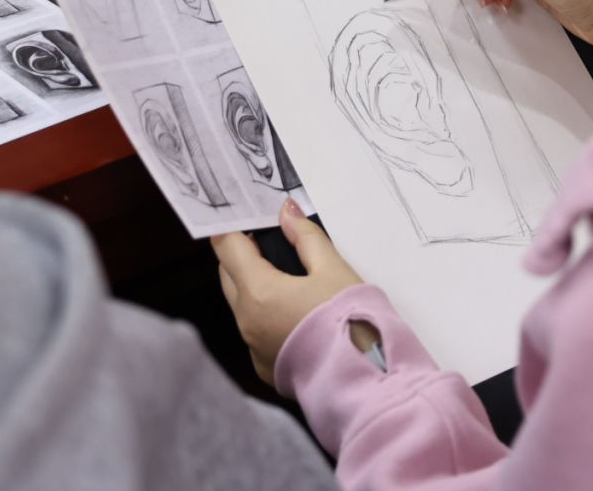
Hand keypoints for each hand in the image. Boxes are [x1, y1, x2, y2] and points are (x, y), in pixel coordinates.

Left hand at [212, 199, 365, 385]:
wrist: (365, 378)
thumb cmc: (351, 320)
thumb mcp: (333, 269)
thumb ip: (306, 237)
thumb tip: (286, 213)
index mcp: (258, 292)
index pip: (227, 248)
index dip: (234, 227)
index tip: (246, 216)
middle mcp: (247, 321)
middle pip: (229, 276)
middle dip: (243, 255)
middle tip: (272, 242)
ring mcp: (253, 347)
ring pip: (242, 305)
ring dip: (254, 287)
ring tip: (289, 277)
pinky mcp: (264, 367)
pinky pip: (255, 332)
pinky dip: (267, 316)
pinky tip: (295, 313)